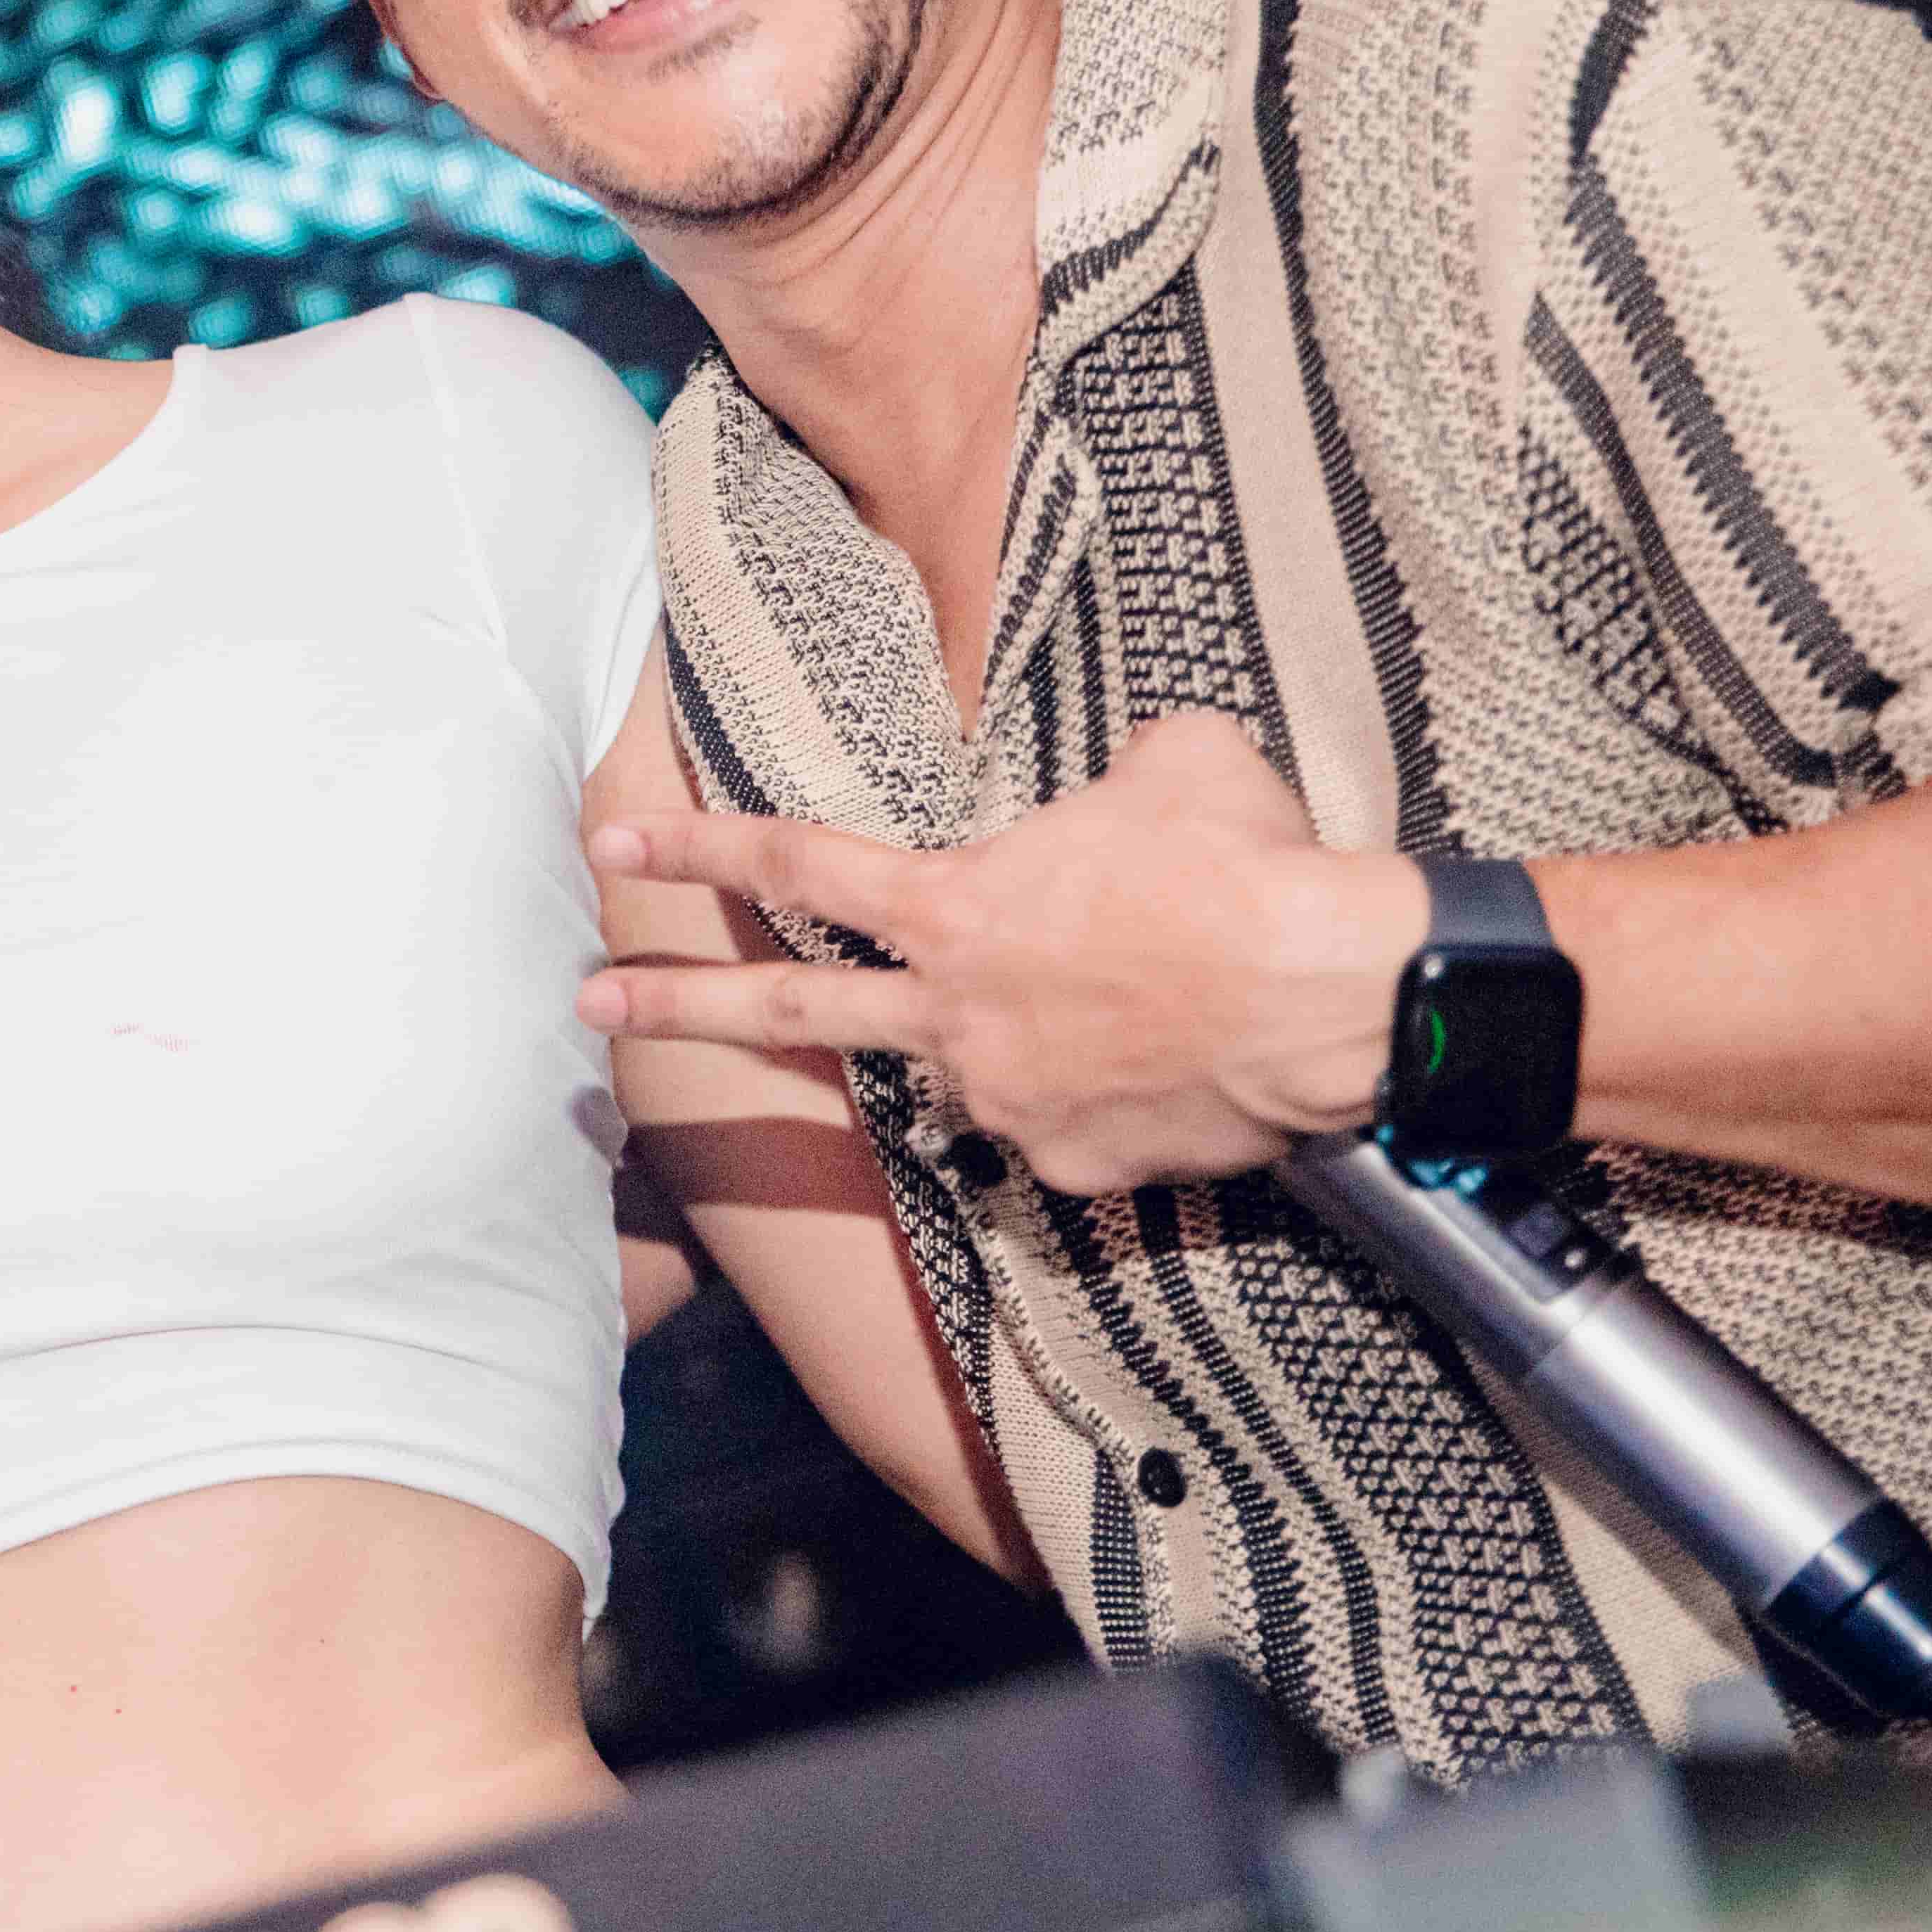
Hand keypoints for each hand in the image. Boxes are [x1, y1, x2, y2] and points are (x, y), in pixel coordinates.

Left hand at [576, 711, 1426, 1196]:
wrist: (1347, 997)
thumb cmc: (1258, 864)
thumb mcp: (1174, 764)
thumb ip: (1103, 784)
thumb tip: (1107, 799)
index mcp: (960, 905)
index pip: (795, 866)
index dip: (696, 846)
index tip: (612, 839)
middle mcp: (955, 1013)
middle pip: (784, 1009)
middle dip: (672, 1008)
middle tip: (584, 1006)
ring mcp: (1004, 1098)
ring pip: (955, 1069)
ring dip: (993, 1042)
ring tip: (1101, 1007)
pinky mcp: (1070, 1167)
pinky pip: (1052, 1125)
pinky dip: (1086, 1093)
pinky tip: (1159, 1061)